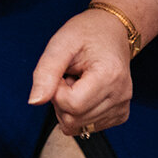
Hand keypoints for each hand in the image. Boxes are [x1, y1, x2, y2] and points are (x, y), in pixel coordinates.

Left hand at [29, 0, 157, 137]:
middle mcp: (120, 95)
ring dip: (69, 106)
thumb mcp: (61, 44)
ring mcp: (122, 107)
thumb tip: (35, 102)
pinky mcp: (120, 114)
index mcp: (109, 76)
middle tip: (69, 76)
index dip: (56, 91)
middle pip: (73, 119)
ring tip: (78, 82)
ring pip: (77, 126)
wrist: (112, 31)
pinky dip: (79, 112)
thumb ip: (45, 72)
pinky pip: (86, 126)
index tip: (62, 73)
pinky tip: (86, 92)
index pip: (71, 105)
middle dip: (61, 100)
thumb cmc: (87, 33)